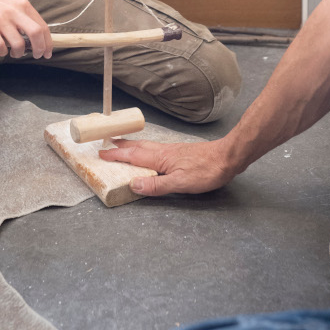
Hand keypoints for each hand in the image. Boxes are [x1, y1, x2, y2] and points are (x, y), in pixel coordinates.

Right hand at [0, 0, 52, 58]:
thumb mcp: (11, 4)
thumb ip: (22, 17)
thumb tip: (34, 38)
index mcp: (23, 6)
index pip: (42, 26)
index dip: (48, 42)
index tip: (47, 52)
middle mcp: (15, 12)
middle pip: (36, 34)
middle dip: (39, 49)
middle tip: (36, 56)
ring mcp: (1, 19)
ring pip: (19, 43)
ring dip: (19, 53)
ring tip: (14, 53)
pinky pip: (0, 45)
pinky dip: (2, 52)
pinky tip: (1, 50)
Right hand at [99, 138, 232, 196]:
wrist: (228, 157)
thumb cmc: (206, 171)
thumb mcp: (180, 184)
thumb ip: (156, 185)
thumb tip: (132, 184)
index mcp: (160, 158)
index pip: (133, 157)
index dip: (116, 155)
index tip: (101, 153)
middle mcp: (163, 151)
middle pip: (137, 147)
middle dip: (121, 146)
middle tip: (107, 144)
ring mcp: (172, 151)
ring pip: (146, 147)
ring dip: (132, 146)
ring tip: (123, 146)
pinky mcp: (180, 153)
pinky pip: (155, 149)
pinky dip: (144, 149)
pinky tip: (149, 153)